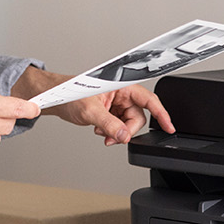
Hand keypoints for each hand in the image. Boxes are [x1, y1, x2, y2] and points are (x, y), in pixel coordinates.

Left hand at [10, 66, 175, 146]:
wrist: (53, 99)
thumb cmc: (68, 94)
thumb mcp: (90, 110)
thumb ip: (109, 124)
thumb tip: (124, 136)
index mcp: (121, 85)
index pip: (148, 99)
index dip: (162, 114)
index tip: (169, 127)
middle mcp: (121, 94)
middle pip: (138, 117)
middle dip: (127, 130)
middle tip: (113, 137)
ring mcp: (115, 104)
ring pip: (128, 124)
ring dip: (117, 132)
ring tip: (101, 133)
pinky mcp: (110, 112)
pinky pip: (119, 126)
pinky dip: (111, 132)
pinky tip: (99, 131)